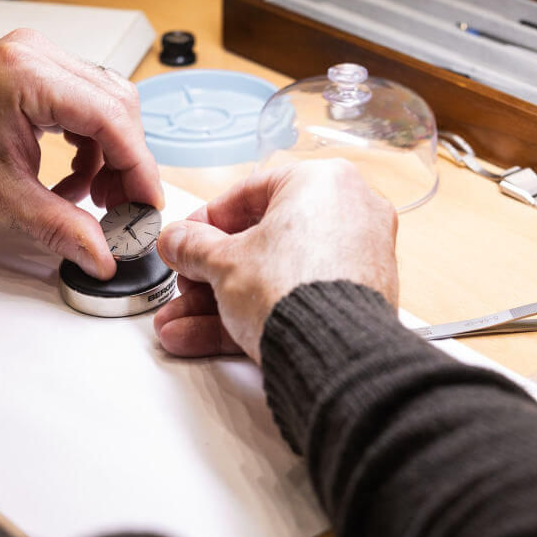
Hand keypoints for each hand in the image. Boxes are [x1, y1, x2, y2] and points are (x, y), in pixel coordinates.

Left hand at [0, 29, 162, 278]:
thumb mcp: (1, 199)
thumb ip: (63, 228)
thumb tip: (103, 256)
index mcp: (25, 75)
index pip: (110, 117)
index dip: (139, 166)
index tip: (148, 202)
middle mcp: (34, 55)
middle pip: (116, 106)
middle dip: (127, 162)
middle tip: (124, 207)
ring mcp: (33, 58)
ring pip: (105, 104)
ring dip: (109, 154)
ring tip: (93, 196)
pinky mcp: (31, 71)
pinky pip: (84, 103)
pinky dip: (89, 144)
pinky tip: (73, 178)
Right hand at [154, 160, 398, 361]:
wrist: (333, 354)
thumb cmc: (293, 292)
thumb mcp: (223, 262)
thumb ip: (193, 246)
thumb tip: (178, 241)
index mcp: (322, 181)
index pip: (249, 194)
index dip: (206, 222)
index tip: (185, 240)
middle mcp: (350, 212)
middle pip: (261, 242)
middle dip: (210, 273)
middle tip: (186, 285)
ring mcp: (358, 258)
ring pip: (274, 275)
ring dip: (219, 301)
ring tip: (180, 323)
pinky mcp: (356, 299)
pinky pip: (296, 297)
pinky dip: (253, 313)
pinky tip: (202, 336)